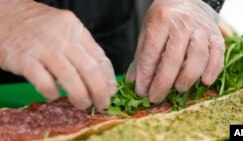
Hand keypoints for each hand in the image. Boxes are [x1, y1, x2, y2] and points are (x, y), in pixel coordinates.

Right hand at [0, 0, 115, 110]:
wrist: (4, 13)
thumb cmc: (37, 26)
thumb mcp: (64, 30)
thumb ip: (80, 49)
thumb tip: (98, 77)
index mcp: (76, 29)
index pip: (99, 57)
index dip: (108, 78)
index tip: (111, 92)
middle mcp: (62, 37)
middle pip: (89, 69)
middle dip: (100, 91)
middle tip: (102, 104)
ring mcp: (43, 47)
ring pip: (70, 77)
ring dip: (80, 96)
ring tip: (83, 105)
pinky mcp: (23, 58)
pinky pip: (43, 81)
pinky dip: (52, 92)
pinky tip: (54, 95)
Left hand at [126, 0, 224, 102]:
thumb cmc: (164, 19)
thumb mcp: (147, 32)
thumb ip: (142, 56)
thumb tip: (133, 81)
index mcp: (161, 21)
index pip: (152, 53)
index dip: (145, 75)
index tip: (140, 91)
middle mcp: (182, 24)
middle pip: (173, 58)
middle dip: (163, 83)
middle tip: (155, 98)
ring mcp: (201, 29)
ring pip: (197, 57)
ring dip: (187, 77)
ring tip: (179, 89)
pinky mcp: (215, 34)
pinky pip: (217, 54)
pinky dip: (213, 69)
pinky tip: (205, 82)